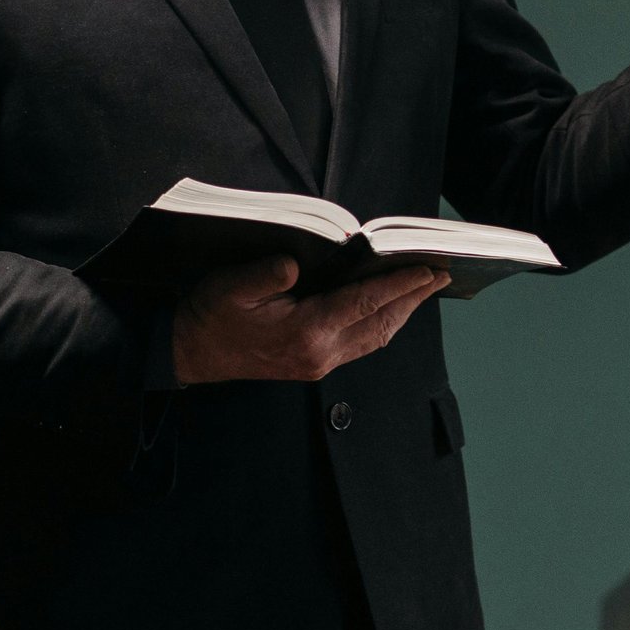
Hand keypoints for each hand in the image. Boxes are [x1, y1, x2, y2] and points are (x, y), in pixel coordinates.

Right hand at [170, 256, 448, 384]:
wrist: (189, 354)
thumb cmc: (210, 316)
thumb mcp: (231, 286)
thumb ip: (268, 273)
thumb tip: (299, 264)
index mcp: (306, 332)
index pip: (365, 303)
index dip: (400, 284)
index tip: (427, 269)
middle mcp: (321, 353)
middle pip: (381, 323)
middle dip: (412, 299)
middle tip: (439, 274)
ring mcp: (320, 363)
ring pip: (375, 337)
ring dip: (401, 313)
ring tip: (423, 289)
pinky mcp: (314, 365)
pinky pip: (361, 344)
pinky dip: (381, 323)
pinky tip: (388, 308)